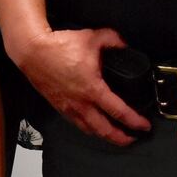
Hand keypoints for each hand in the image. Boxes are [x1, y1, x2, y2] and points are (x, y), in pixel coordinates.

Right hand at [16, 28, 150, 145]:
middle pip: (105, 130)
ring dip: (104, 136)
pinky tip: (92, 125)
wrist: (32, 51)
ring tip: (115, 136)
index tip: (144, 126)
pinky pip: (77, 123)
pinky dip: (88, 128)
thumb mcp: (91, 37)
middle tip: (132, 139)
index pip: (119, 112)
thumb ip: (112, 39)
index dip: (134, 121)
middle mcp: (81, 103)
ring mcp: (69, 107)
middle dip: (121, 138)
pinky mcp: (59, 106)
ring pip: (90, 130)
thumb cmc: (59, 46)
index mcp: (93, 89)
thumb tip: (124, 44)